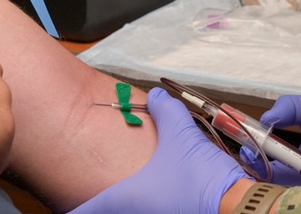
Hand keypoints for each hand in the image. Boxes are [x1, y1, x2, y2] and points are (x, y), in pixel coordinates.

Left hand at [69, 87, 246, 213]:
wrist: (235, 205)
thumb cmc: (202, 178)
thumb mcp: (181, 135)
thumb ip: (165, 111)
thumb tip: (155, 97)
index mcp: (125, 198)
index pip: (84, 211)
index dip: (73, 209)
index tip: (66, 207)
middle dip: (99, 207)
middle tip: (93, 201)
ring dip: (124, 208)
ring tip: (127, 199)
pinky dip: (145, 211)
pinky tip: (156, 202)